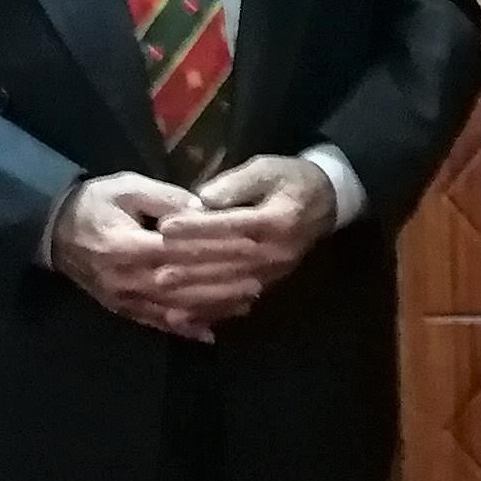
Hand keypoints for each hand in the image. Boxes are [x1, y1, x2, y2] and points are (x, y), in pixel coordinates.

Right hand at [48, 173, 254, 339]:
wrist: (52, 231)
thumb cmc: (94, 203)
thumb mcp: (127, 187)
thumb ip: (165, 199)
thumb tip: (203, 209)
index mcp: (129, 245)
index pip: (181, 252)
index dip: (216, 251)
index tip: (248, 248)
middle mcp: (128, 278)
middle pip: (183, 286)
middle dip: (222, 285)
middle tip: (258, 281)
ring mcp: (124, 299)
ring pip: (174, 309)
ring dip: (211, 308)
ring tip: (246, 303)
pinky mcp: (122, 309)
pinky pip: (156, 323)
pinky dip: (184, 329)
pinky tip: (210, 333)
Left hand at [171, 155, 341, 296]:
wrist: (325, 204)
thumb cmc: (291, 180)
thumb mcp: (267, 169)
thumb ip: (237, 182)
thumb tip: (203, 198)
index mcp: (278, 220)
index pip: (233, 226)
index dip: (198, 227)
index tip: (166, 226)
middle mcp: (277, 252)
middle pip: (229, 260)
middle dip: (190, 263)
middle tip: (155, 263)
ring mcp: (274, 273)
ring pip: (230, 285)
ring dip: (195, 289)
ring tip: (163, 286)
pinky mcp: (269, 285)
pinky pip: (237, 302)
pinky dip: (209, 309)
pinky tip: (184, 312)